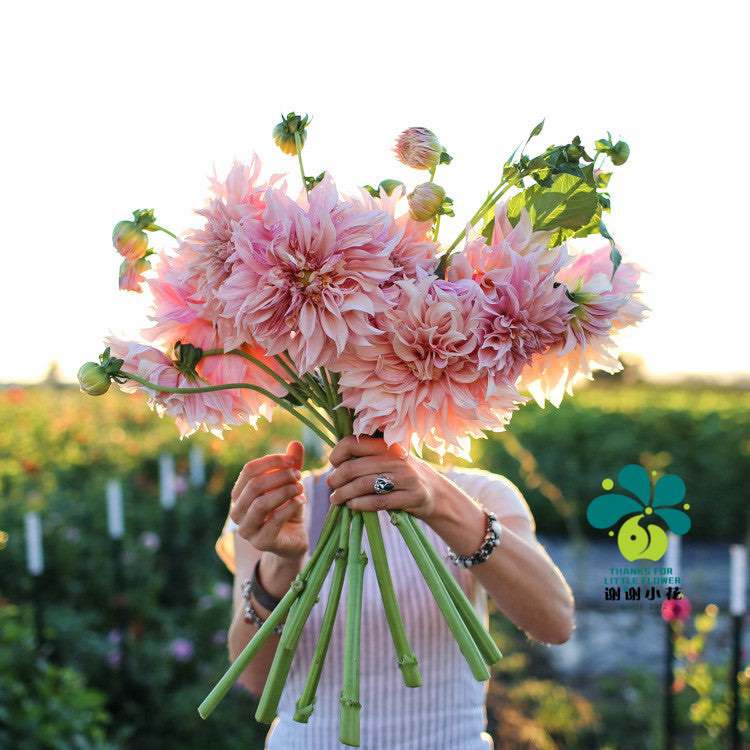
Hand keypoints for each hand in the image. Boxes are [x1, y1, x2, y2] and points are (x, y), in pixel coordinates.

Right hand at [229, 441, 307, 559]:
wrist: (292, 541)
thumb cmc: (287, 509)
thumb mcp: (289, 484)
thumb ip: (291, 465)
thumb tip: (296, 443)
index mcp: (239, 494)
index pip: (248, 470)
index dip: (271, 461)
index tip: (293, 461)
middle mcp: (236, 512)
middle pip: (254, 485)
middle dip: (280, 477)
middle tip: (298, 475)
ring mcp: (246, 529)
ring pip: (261, 503)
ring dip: (285, 491)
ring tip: (300, 487)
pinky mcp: (261, 543)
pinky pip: (274, 520)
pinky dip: (291, 506)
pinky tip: (301, 501)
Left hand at [327, 436, 440, 518]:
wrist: (436, 493)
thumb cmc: (404, 475)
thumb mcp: (390, 459)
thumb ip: (368, 457)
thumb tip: (335, 463)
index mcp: (388, 445)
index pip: (354, 442)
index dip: (338, 453)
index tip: (333, 464)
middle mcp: (396, 458)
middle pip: (354, 467)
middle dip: (336, 479)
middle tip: (331, 486)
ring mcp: (405, 478)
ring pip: (363, 485)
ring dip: (344, 494)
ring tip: (336, 499)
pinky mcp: (411, 497)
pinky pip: (378, 501)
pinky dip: (360, 504)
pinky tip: (352, 506)